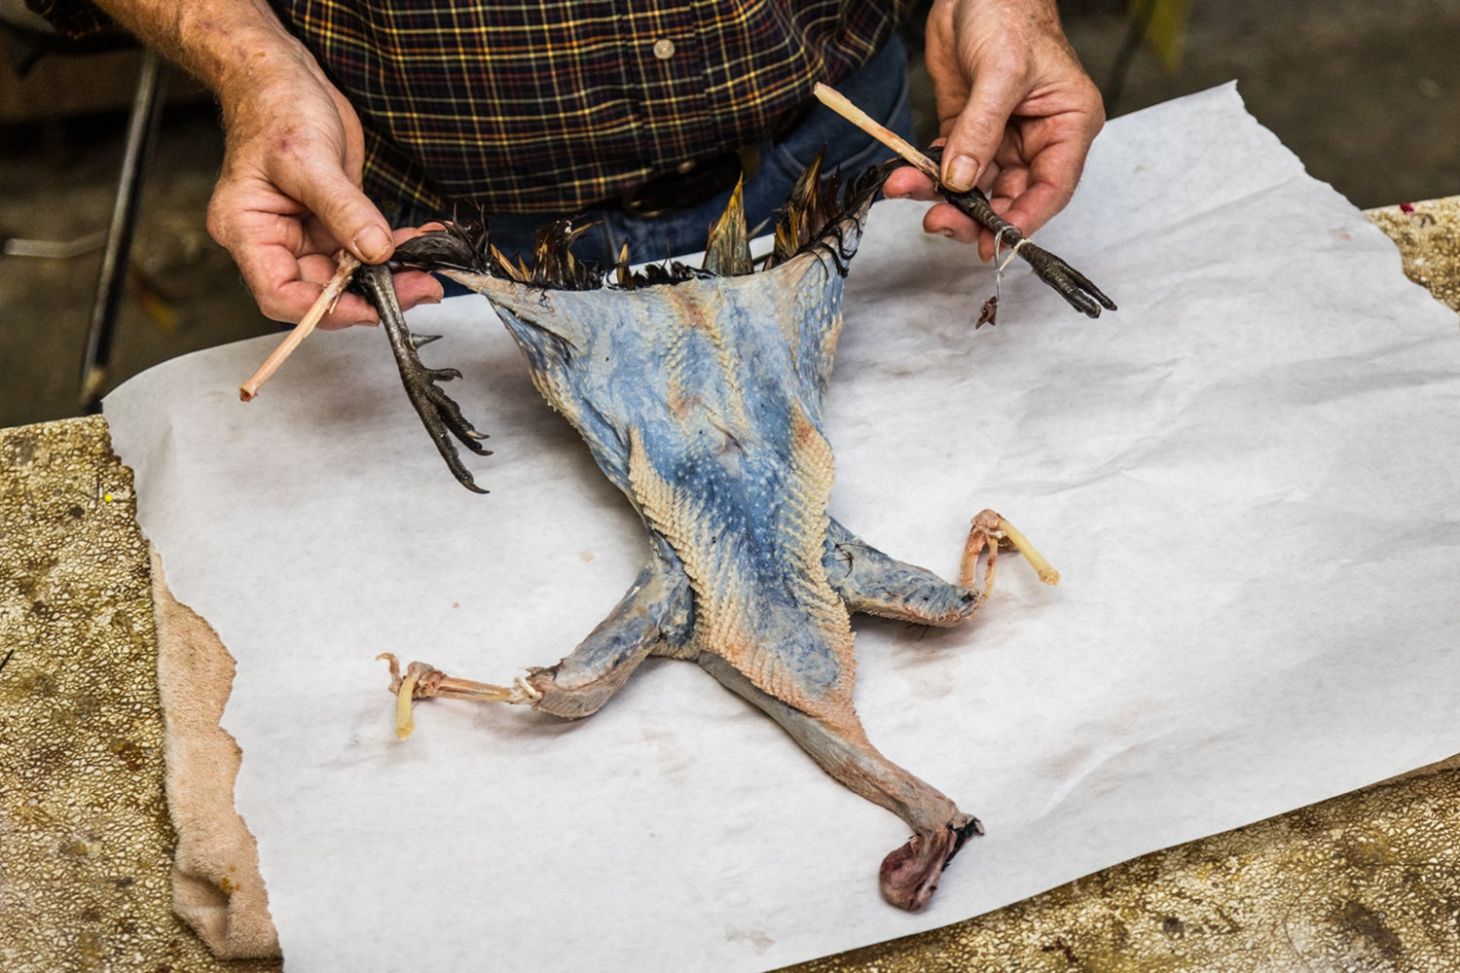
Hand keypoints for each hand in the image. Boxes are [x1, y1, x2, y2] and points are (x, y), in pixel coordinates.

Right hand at [206, 58, 441, 327]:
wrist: (284, 76)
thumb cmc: (274, 106)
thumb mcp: (308, 158)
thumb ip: (344, 209)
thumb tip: (377, 251)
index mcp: (248, 231)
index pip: (279, 294)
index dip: (324, 310)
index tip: (370, 308)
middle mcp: (274, 241)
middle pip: (322, 291)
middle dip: (372, 294)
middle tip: (420, 287)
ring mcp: (305, 234)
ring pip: (351, 275)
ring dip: (392, 275)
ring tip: (430, 269)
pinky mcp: (333, 223)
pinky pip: (366, 248)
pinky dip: (396, 250)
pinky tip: (424, 241)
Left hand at [884, 0, 1104, 259]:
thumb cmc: (1009, 14)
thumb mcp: (1002, 71)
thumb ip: (980, 130)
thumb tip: (961, 181)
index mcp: (1067, 126)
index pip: (1052, 189)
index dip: (1023, 220)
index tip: (992, 241)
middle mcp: (1037, 139)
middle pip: (1009, 196)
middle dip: (972, 214)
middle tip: (938, 221)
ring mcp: (1000, 139)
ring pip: (973, 187)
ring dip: (940, 196)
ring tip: (906, 190)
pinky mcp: (966, 132)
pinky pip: (948, 166)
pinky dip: (925, 175)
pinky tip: (904, 176)